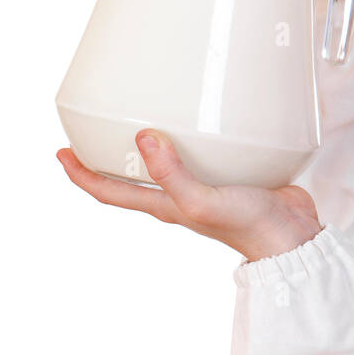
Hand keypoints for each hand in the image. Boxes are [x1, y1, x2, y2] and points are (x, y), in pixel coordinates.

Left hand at [56, 131, 324, 263]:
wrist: (291, 236)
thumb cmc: (247, 226)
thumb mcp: (200, 201)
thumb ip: (171, 173)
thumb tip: (143, 136)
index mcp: (166, 205)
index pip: (111, 192)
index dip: (82, 176)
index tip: (61, 153)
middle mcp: (181, 196)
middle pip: (133, 178)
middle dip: (109, 159)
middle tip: (94, 132)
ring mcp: (207, 187)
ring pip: (168, 165)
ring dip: (152, 146)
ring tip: (144, 118)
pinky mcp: (233, 176)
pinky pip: (205, 155)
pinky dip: (195, 139)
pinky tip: (205, 122)